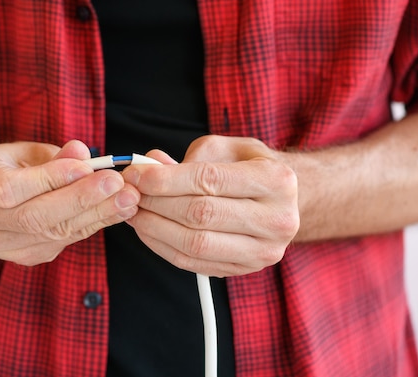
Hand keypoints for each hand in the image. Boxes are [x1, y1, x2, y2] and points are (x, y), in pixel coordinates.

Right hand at [0, 140, 139, 265]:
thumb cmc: (12, 165)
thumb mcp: (28, 151)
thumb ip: (54, 155)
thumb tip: (82, 152)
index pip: (8, 189)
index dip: (48, 180)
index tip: (86, 167)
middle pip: (31, 217)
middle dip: (80, 199)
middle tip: (117, 184)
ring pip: (49, 234)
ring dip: (94, 215)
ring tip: (126, 198)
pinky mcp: (20, 257)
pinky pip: (60, 244)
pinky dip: (91, 226)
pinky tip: (116, 211)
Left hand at [122, 135, 298, 276]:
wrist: (287, 202)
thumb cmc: (252, 169)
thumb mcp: (230, 148)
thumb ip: (192, 155)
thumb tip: (150, 165)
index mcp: (275, 180)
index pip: (208, 180)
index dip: (165, 179)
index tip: (136, 175)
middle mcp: (276, 219)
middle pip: (200, 215)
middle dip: (156, 203)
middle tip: (130, 193)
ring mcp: (263, 251)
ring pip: (195, 244)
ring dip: (154, 228)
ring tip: (134, 212)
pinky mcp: (245, 269)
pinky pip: (193, 263)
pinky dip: (163, 247)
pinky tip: (147, 230)